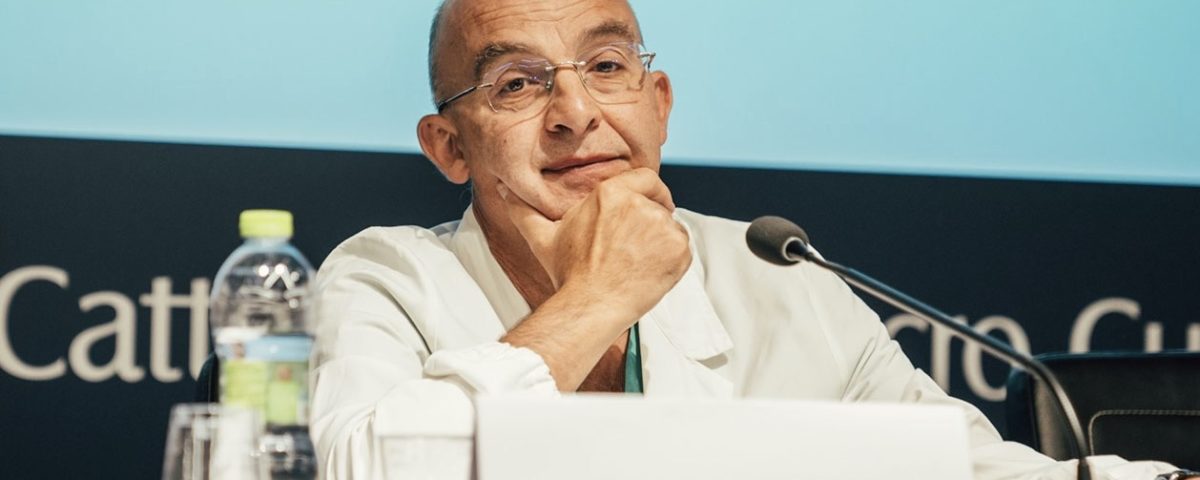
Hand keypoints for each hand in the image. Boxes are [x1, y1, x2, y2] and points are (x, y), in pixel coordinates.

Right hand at [500, 168, 691, 319]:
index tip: (649, 205)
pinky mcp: (678, 248)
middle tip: (638, 246)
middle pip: (659, 204)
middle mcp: (639, 203)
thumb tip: (503, 190)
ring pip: (671, 227)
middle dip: (652, 221)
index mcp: (611, 192)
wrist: (590, 306)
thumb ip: (523, 209)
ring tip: (638, 263)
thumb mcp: (542, 237)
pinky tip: (650, 271)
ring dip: (661, 242)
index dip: (650, 191)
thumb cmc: (569, 273)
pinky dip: (673, 259)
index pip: (646, 177)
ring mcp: (662, 226)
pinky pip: (683, 247)